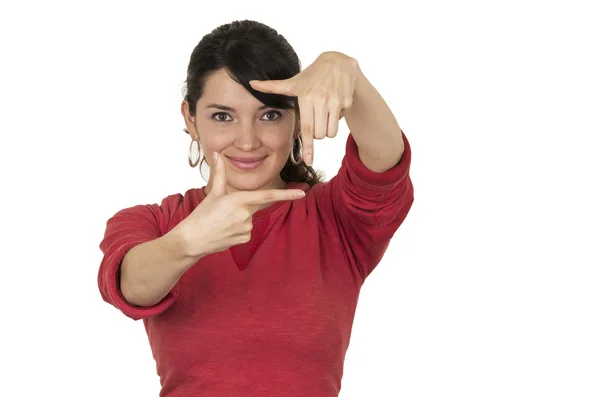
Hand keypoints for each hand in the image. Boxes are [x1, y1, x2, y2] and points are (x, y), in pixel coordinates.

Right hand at [172, 152, 305, 257]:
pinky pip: (247, 231)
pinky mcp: (244, 238)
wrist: (192, 240)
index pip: (268, 195)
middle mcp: (245, 214)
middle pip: (253, 206)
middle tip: (222, 214)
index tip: (302, 194)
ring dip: (238, 219)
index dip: (287, 194)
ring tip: (221, 223)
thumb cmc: (201, 215)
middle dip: (241, 207)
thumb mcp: (212, 193)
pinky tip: (224, 232)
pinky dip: (237, 230)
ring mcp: (246, 228)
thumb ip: (220, 173)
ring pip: (249, 219)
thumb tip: (218, 154)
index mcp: (239, 199)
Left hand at [249, 51, 358, 165]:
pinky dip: (336, 118)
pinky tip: (333, 105)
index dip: (308, 147)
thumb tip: (251, 83)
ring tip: (323, 111)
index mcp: (306, 97)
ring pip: (330, 132)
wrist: (338, 63)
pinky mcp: (346, 103)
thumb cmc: (311, 76)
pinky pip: (339, 122)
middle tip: (314, 118)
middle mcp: (321, 100)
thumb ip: (272, 87)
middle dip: (316, 133)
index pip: (306, 129)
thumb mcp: (292, 82)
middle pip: (318, 134)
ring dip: (326, 128)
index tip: (309, 161)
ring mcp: (335, 101)